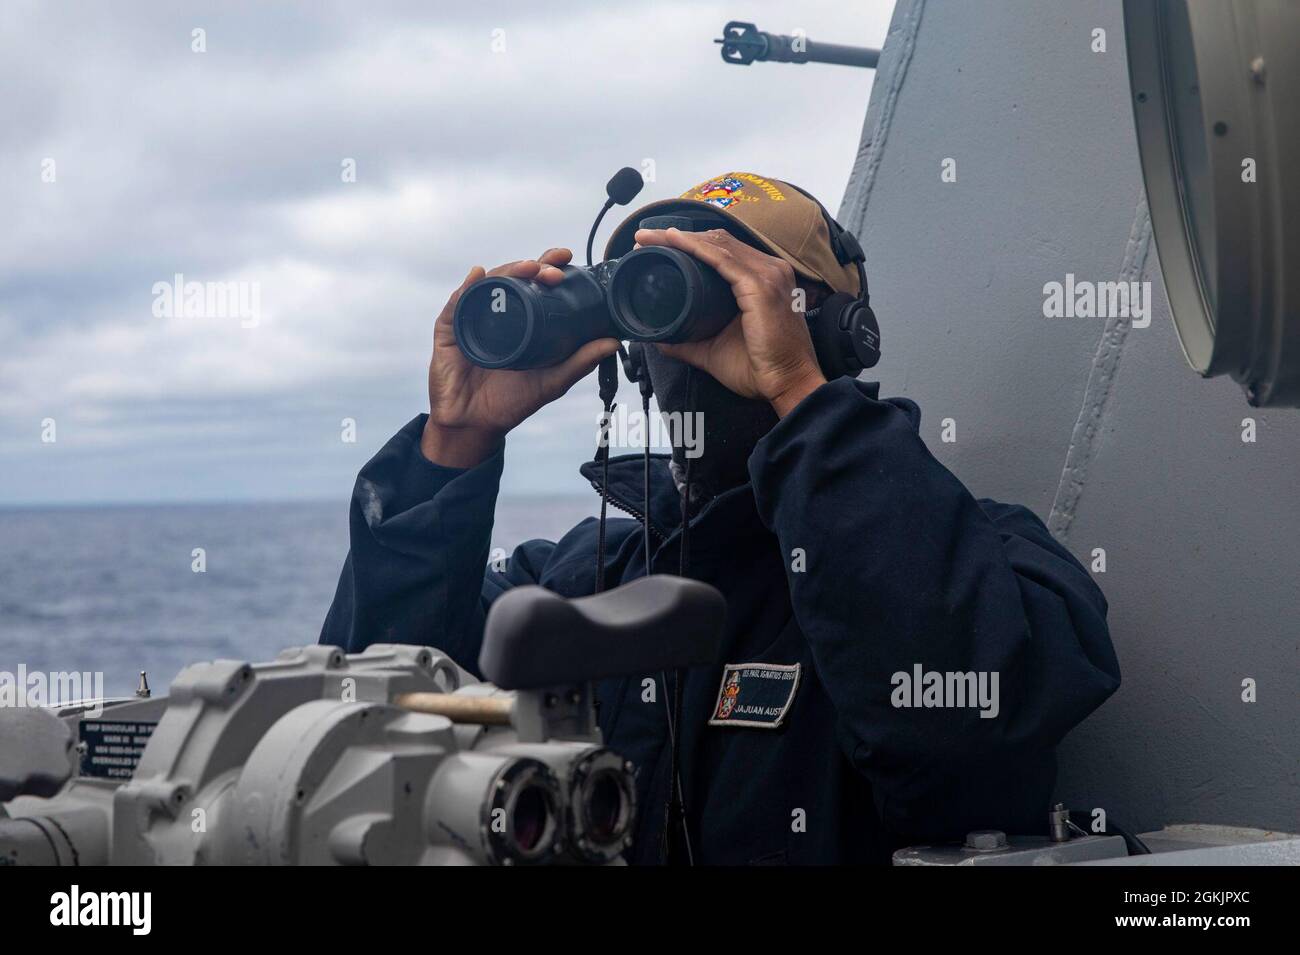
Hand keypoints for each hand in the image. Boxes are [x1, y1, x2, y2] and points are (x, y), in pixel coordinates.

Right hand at [423, 248, 618, 466]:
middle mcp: (496, 312)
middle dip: (533, 266)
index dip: (549, 266)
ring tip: (527, 268)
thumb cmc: (512, 401)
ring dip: (507, 272)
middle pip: (512, 277)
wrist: (474, 425)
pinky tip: (477, 277)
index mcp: (521, 318)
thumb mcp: (552, 381)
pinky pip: (455, 305)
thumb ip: (580, 362)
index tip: (568, 258)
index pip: (534, 283)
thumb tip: (614, 341)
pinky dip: (466, 290)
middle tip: (552, 269)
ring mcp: (471, 318)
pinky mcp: (448, 331)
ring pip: (487, 285)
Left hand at [632, 228, 826, 416]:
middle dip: (679, 236)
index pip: (723, 250)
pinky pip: (722, 259)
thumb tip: (659, 339)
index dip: (690, 243)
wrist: (788, 384)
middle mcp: (769, 269)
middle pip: (718, 241)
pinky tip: (674, 241)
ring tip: (649, 237)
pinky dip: (695, 248)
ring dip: (681, 238)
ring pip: (717, 244)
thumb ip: (688, 341)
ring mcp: (768, 274)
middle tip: (644, 237)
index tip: (656, 245)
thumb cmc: (761, 368)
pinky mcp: (761, 285)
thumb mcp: (713, 350)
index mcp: (763, 279)